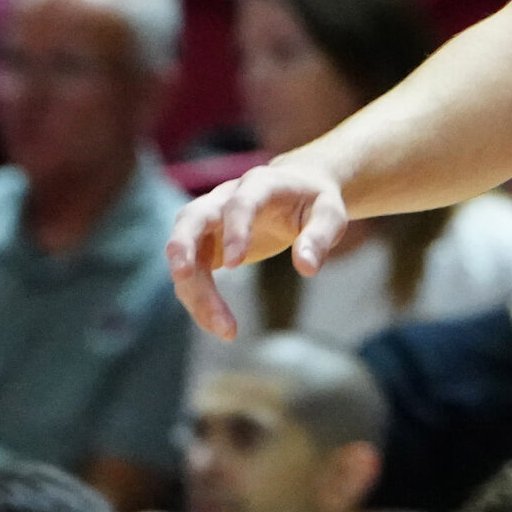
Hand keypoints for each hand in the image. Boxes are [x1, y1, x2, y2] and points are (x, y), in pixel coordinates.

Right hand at [164, 157, 350, 338]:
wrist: (299, 190)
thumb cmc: (314, 202)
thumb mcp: (329, 214)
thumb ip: (319, 237)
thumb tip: (307, 268)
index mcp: (260, 184)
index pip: (239, 202)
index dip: (234, 229)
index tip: (236, 264)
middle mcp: (226, 198)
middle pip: (191, 217)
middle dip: (182, 246)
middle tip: (181, 277)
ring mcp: (211, 220)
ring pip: (185, 251)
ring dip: (194, 289)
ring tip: (222, 328)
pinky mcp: (205, 245)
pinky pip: (191, 273)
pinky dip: (199, 299)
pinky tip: (219, 325)